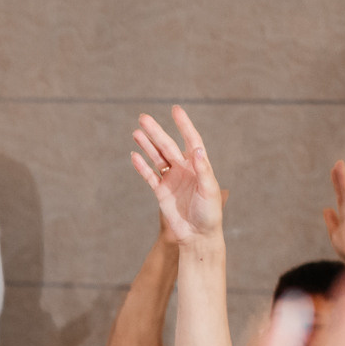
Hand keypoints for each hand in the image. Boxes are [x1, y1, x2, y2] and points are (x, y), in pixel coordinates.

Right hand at [130, 106, 223, 243]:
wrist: (198, 235)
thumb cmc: (210, 213)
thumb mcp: (210, 190)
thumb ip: (203, 170)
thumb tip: (198, 149)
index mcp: (199, 166)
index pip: (191, 140)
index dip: (184, 125)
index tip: (175, 110)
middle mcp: (184, 169)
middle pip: (167, 146)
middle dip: (156, 132)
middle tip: (143, 118)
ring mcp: (171, 179)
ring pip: (157, 158)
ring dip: (147, 145)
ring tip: (136, 132)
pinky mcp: (161, 192)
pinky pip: (149, 176)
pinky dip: (142, 166)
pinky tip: (134, 156)